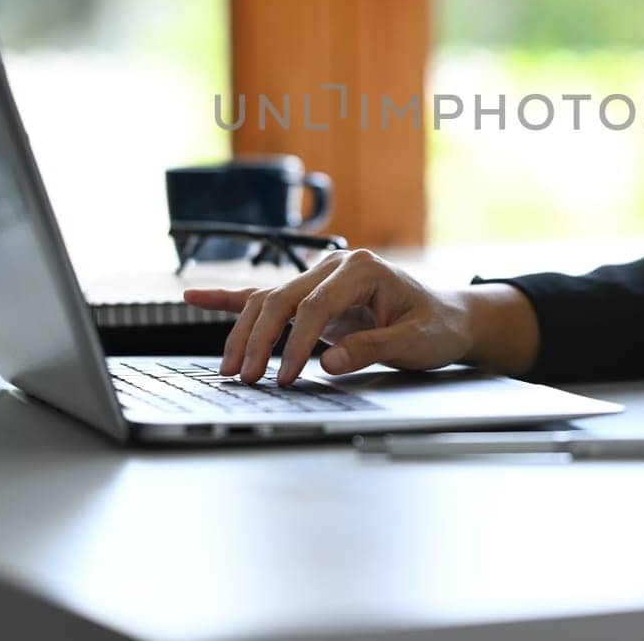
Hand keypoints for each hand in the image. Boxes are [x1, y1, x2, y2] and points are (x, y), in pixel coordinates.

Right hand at [181, 248, 474, 385]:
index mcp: (362, 269)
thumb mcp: (415, 342)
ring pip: (268, 300)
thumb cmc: (436, 327)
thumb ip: (372, 348)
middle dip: (260, 340)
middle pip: (282, 300)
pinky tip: (195, 297)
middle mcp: (335, 266)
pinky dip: (228, 298)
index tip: (284, 376)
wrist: (448, 316)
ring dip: (245, 333)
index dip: (296, 343)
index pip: (315, 306)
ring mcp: (320, 277)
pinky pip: (264, 295)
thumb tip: (329, 362)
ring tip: (232, 369)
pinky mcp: (311, 294)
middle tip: (248, 378)